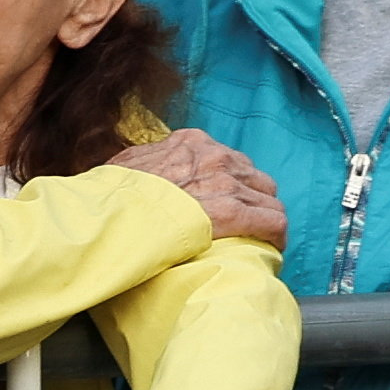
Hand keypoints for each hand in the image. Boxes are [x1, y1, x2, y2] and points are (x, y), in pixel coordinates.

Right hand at [107, 131, 286, 246]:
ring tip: (259, 238)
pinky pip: (273, 221)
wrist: (113, 214)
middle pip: (255, 178)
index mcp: (191, 143)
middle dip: (252, 199)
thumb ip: (151, 161)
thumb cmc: (113, 193)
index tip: (225, 200)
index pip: (230, 159)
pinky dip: (276, 235)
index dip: (231, 183)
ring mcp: (226, 184)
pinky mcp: (234, 212)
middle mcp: (215, 157)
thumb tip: (151, 170)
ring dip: (264, 219)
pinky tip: (272, 246)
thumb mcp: (128, 164)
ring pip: (270, 200)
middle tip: (244, 222)